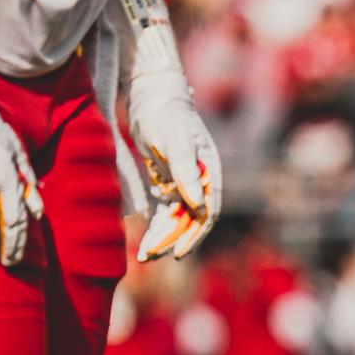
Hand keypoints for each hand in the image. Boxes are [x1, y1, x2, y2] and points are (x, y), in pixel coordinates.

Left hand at [128, 70, 220, 260]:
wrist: (152, 97)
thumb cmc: (167, 115)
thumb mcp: (176, 141)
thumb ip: (186, 171)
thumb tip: (197, 205)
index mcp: (210, 174)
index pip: (207, 214)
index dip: (194, 236)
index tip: (178, 253)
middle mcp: (200, 182)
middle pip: (190, 221)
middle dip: (172, 240)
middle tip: (150, 256)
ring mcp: (184, 184)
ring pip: (176, 219)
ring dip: (163, 238)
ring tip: (145, 256)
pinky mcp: (168, 183)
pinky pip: (164, 211)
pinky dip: (156, 226)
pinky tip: (144, 241)